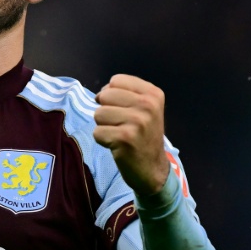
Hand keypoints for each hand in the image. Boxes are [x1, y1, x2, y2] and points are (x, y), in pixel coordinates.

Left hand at [93, 74, 169, 196]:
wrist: (153, 169)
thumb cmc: (143, 135)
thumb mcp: (144, 109)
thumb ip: (124, 94)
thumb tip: (99, 94)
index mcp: (153, 94)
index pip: (116, 80)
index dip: (111, 95)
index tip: (123, 109)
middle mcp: (148, 105)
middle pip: (104, 95)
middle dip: (106, 111)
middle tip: (121, 125)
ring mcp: (137, 122)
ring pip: (98, 114)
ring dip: (104, 126)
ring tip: (120, 134)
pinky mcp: (125, 138)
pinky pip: (97, 132)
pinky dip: (103, 140)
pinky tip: (118, 145)